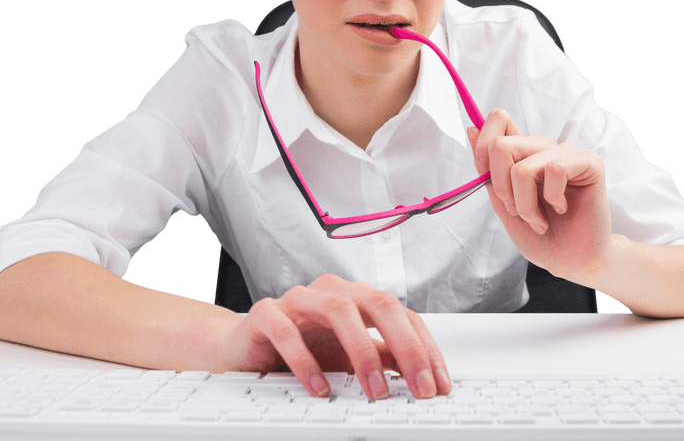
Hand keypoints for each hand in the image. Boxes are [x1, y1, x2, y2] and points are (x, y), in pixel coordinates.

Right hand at [214, 274, 450, 399]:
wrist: (246, 347)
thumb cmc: (303, 347)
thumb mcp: (350, 357)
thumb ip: (384, 359)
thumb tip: (423, 377)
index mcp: (359, 298)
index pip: (402, 314)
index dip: (425, 348)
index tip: (437, 384)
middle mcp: (333, 290)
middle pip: (379, 303)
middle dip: (405, 346)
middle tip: (419, 387)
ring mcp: (300, 298)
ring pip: (339, 309)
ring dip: (363, 352)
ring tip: (376, 391)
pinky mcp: (266, 313)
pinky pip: (288, 331)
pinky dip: (307, 361)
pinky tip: (320, 389)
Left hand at [468, 108, 614, 282]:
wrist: (571, 261)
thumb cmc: (540, 236)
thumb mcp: (503, 205)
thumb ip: (488, 171)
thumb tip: (471, 129)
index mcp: (522, 153)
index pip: (498, 119)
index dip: (482, 145)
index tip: (485, 176)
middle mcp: (542, 148)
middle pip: (500, 146)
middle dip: (501, 189)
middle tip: (517, 211)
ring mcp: (566, 153)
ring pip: (522, 168)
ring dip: (525, 204)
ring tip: (540, 220)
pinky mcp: (589, 163)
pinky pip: (555, 168)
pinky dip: (552, 197)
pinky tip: (562, 208)